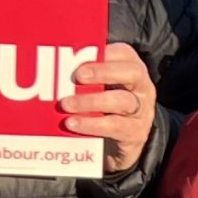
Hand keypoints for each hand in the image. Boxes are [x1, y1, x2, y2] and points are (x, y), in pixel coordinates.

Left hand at [60, 43, 156, 173]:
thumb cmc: (106, 108)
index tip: (83, 55)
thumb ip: (87, 76)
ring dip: (92, 101)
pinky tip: (72, 123)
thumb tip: (54, 65)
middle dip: (104, 72)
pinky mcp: (135, 133)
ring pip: (122, 101)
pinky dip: (92, 124)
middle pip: (132, 73)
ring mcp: (141, 111)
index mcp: (132, 70)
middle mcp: (142, 88)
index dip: (106, 53)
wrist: (121, 144)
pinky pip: (115, 126)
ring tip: (66, 104)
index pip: (125, 54)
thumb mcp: (102, 88)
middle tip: (77, 76)